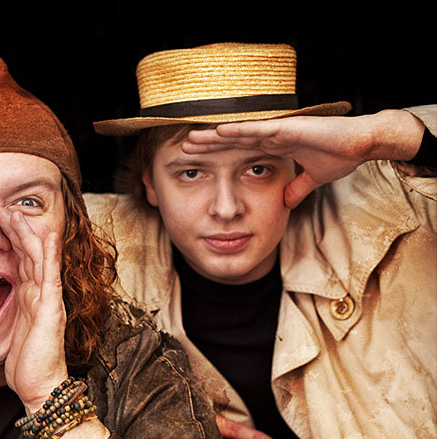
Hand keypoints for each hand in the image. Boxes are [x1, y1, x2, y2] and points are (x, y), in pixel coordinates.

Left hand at [0, 209, 67, 411]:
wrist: (39, 388)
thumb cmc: (27, 364)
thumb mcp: (14, 330)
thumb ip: (13, 311)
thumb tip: (4, 300)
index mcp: (30, 299)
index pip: (20, 261)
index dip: (10, 240)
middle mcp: (41, 295)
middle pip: (29, 253)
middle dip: (17, 230)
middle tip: (3, 208)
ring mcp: (49, 301)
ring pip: (40, 258)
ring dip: (29, 234)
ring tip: (16, 213)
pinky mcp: (51, 311)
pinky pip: (51, 277)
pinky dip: (50, 255)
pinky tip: (48, 236)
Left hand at [183, 110, 425, 207]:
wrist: (362, 144)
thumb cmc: (341, 155)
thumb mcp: (312, 179)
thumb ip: (297, 189)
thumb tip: (286, 203)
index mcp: (275, 146)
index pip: (239, 150)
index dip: (217, 154)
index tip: (198, 159)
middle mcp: (272, 135)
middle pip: (232, 140)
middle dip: (208, 144)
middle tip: (182, 146)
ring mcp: (278, 130)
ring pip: (239, 132)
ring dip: (215, 135)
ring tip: (191, 137)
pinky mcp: (288, 128)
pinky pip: (258, 129)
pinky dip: (238, 130)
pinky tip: (218, 131)